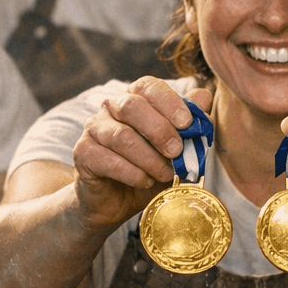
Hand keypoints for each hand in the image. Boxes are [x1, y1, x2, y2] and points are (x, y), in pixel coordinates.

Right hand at [70, 78, 214, 229]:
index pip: (147, 86)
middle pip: (131, 106)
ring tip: (165, 174)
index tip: (187, 123)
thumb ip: (189, 122)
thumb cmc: (149, 168)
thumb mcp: (175, 147)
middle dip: (159, 130)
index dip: (168, 101)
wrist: (117, 201)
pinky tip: (145, 182)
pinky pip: (107, 160)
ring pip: (121, 137)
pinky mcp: (82, 153)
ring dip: (149, 158)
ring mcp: (93, 129)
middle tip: (176, 151)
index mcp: (134, 98)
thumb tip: (204, 97)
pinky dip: (132, 173)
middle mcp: (110, 107)